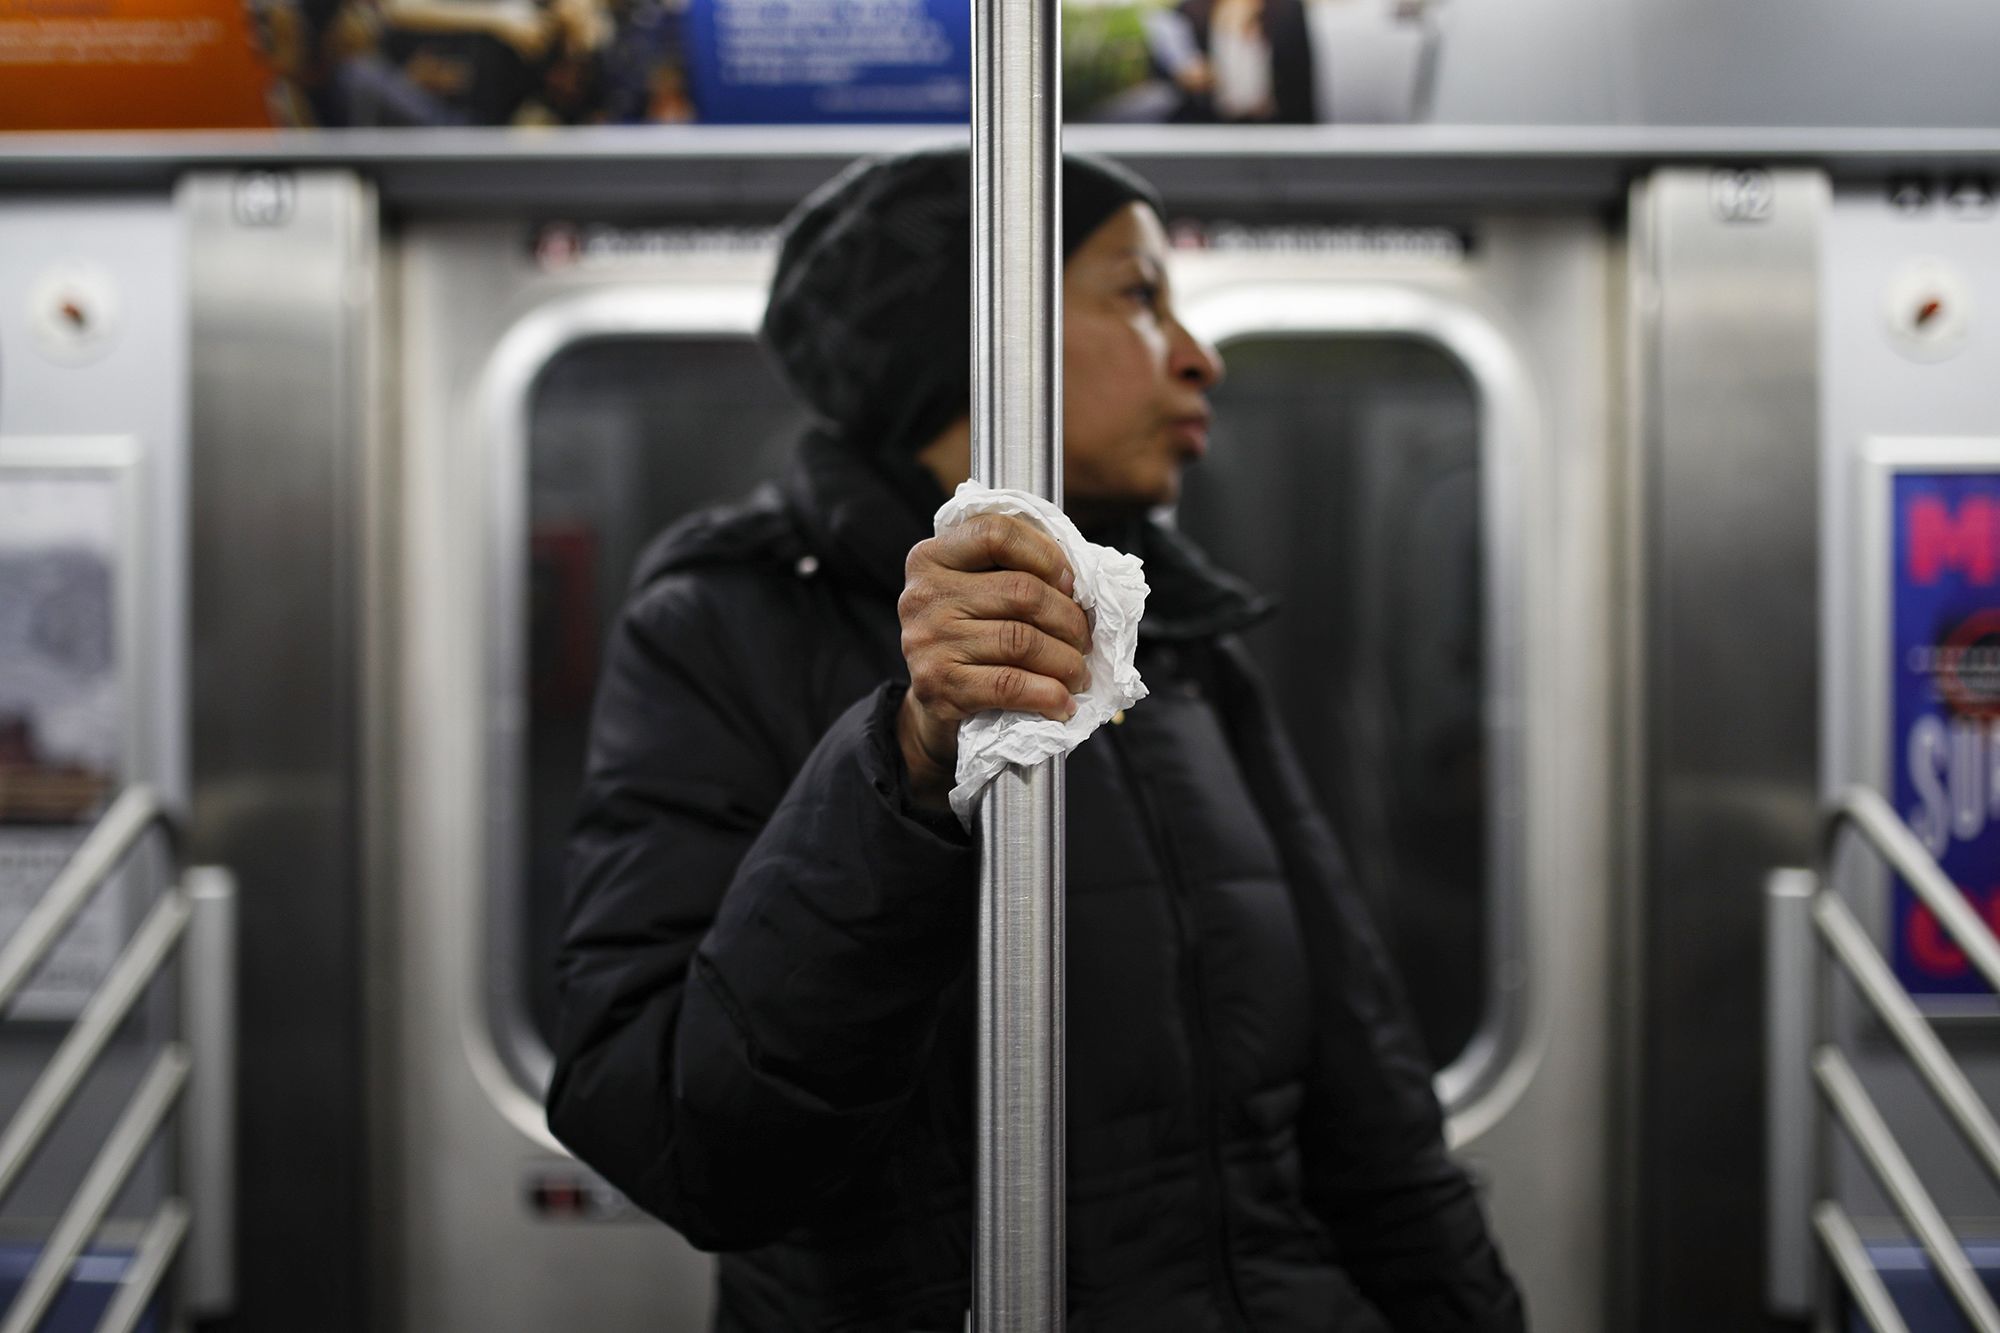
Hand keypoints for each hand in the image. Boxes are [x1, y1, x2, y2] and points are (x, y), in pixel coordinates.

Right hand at [896, 515, 1093, 808]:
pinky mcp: (937, 686)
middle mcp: (923, 595)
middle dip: (1069, 618)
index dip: (1046, 554)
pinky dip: (1048, 695)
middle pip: (1021, 591)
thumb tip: (1080, 578)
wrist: (933, 705)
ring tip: (1078, 672)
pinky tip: (1063, 703)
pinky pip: (1010, 685)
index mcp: (932, 557)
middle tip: (1084, 639)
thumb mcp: (977, 591)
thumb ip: (1014, 570)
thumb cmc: (970, 638)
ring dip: (1066, 661)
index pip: (996, 534)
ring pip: (1022, 641)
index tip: (1070, 584)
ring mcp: (927, 641)